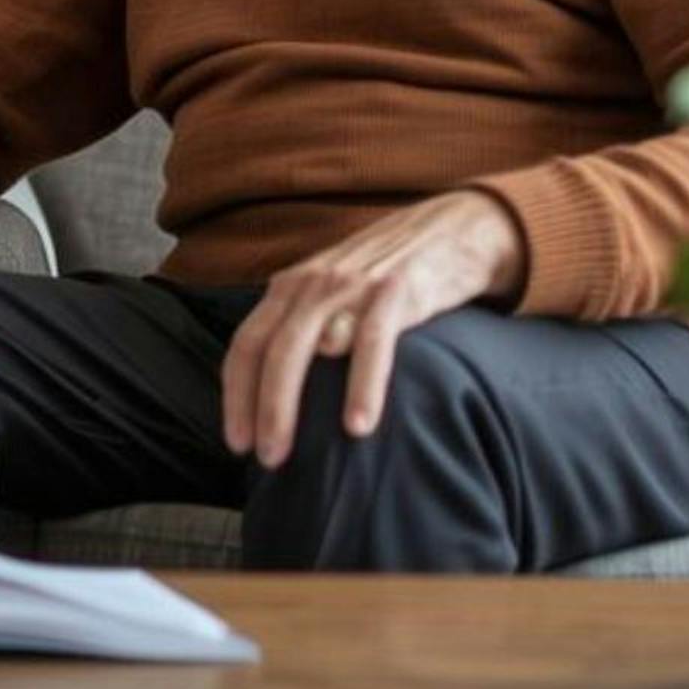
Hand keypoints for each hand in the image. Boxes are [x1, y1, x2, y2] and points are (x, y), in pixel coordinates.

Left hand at [218, 190, 528, 470]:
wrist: (453, 228)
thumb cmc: (388, 276)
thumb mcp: (335, 293)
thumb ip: (307, 331)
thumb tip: (281, 397)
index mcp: (291, 287)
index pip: (246, 344)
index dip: (235, 396)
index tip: (236, 443)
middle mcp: (312, 284)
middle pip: (268, 350)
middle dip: (259, 408)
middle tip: (263, 460)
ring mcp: (350, 285)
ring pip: (303, 347)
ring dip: (287, 404)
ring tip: (289, 454)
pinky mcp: (395, 290)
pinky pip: (371, 342)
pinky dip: (360, 386)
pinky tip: (357, 426)